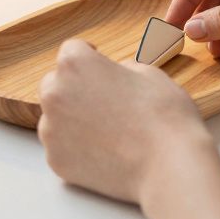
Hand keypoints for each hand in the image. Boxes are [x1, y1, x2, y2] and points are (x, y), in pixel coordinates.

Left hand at [37, 39, 213, 203]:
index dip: (89, 57)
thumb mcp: (150, 74)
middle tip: (103, 103)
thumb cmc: (164, 117)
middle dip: (74, 89)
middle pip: (55, 84)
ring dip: (72, 120)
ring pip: (54, 118)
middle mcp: (55, 93)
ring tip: (107, 133)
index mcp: (75, 63)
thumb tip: (116, 74)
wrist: (168, 167)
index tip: (97, 66)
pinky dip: (76, 149)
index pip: (72, 50)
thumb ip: (123, 68)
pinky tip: (104, 153)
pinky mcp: (55, 159)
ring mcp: (51, 129)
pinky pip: (60, 147)